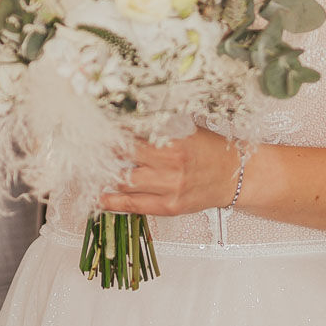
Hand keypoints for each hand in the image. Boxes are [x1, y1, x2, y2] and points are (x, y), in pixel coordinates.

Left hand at [98, 128, 242, 216]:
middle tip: (89, 147)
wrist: (236, 176)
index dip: (113, 133)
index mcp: (174, 142)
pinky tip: (100, 197)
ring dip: (105, 176)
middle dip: (104, 152)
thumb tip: (129, 118)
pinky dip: (114, 202)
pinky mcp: (170, 207)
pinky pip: (135, 206)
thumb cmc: (211, 149)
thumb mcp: (188, 129)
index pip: (133, 135)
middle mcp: (171, 167)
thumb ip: (160, 126)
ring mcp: (170, 189)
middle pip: (124, 158)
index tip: (99, 129)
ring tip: (90, 170)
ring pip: (125, 182)